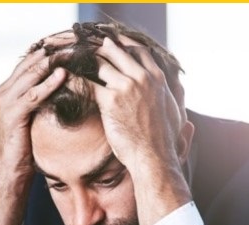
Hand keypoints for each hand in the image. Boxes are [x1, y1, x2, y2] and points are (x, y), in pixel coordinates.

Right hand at [0, 48, 66, 224]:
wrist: (11, 169)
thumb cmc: (26, 144)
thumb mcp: (34, 115)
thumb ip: (41, 97)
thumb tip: (64, 83)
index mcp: (10, 87)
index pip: (31, 59)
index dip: (52, 49)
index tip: (73, 42)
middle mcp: (6, 90)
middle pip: (32, 61)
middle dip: (55, 50)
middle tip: (77, 41)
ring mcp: (7, 101)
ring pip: (32, 73)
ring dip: (54, 61)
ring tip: (74, 52)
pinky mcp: (13, 114)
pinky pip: (33, 94)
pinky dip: (49, 83)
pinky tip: (64, 75)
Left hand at [90, 36, 193, 224]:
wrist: (154, 157)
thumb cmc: (165, 141)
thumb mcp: (177, 112)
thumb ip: (175, 96)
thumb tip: (178, 88)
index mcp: (158, 78)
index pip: (139, 50)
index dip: (123, 44)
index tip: (112, 44)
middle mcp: (143, 77)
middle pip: (117, 51)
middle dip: (101, 48)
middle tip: (88, 49)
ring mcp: (126, 86)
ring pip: (101, 63)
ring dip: (88, 62)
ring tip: (75, 62)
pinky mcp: (110, 99)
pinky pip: (89, 82)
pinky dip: (78, 79)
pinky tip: (69, 78)